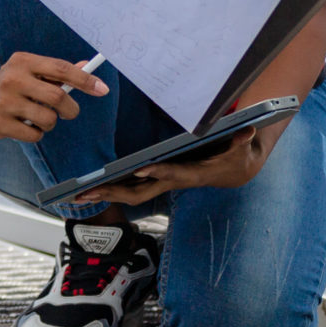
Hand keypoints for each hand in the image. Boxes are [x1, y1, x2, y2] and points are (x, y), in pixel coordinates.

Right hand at [0, 52, 105, 142]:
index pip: (61, 69)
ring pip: (48, 119)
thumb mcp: (31, 71)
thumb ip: (57, 71)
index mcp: (23, 61)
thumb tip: (86, 66)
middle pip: (57, 97)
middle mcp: (12, 79)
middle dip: (71, 109)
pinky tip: (25, 125)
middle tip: (70, 112)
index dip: (84, 80)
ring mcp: (4, 102)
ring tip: (39, 118)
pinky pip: (35, 135)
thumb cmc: (13, 84)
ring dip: (51, 123)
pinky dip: (37, 133)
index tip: (102, 89)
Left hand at [79, 119, 284, 207]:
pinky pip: (130, 187)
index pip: (171, 174)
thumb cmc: (236, 156)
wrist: (234, 170)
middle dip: (115, 192)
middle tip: (89, 192)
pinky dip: (110, 188)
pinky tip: (91, 189)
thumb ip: (243, 140)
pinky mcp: (157, 180)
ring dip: (105, 194)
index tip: (140, 168)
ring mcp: (162, 182)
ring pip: (130, 193)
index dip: (157, 172)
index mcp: (190, 173)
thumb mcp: (242, 147)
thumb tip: (247, 131)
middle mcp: (172, 181)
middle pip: (140, 191)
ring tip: (78, 195)